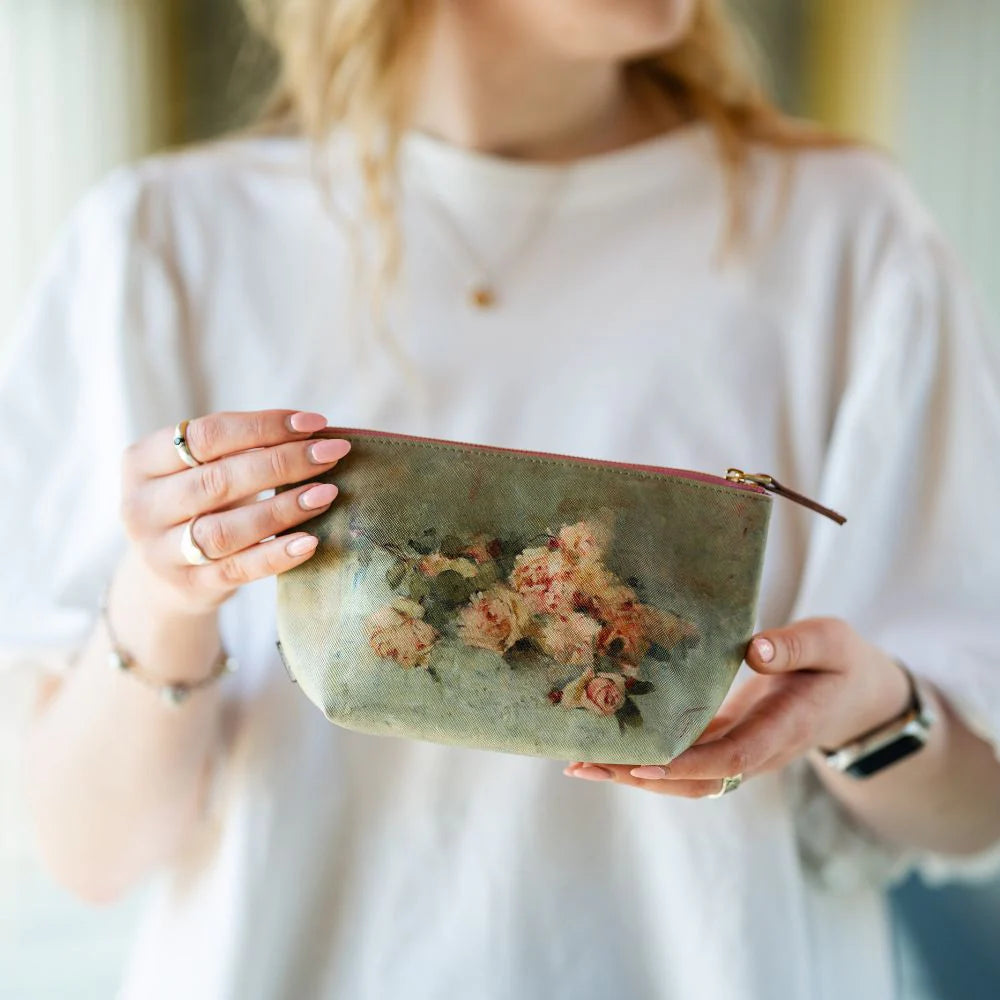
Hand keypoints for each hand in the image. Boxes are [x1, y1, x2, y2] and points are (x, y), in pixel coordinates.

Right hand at [118, 409, 348, 618]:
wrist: (163, 576)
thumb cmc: (198, 504)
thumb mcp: (201, 469)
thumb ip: (241, 449)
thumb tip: (314, 431)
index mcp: (141, 462)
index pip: (205, 435)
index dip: (263, 426)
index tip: (313, 423)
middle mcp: (142, 507)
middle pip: (218, 479)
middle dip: (282, 462)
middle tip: (330, 453)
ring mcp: (162, 552)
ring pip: (224, 529)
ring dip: (282, 509)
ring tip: (326, 493)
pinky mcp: (190, 586)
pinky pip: (238, 570)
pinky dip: (276, 555)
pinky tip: (310, 541)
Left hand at [563, 617, 912, 796]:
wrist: (856, 698)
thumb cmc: (840, 662)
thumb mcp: (830, 642)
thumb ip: (796, 646)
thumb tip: (754, 649)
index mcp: (785, 726)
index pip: (733, 755)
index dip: (688, 764)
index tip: (642, 764)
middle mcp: (759, 750)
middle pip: (696, 779)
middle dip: (640, 777)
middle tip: (585, 766)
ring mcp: (742, 752)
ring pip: (685, 778)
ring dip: (635, 775)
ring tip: (580, 764)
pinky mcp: (729, 743)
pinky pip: (686, 761)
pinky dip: (647, 760)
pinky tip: (608, 750)